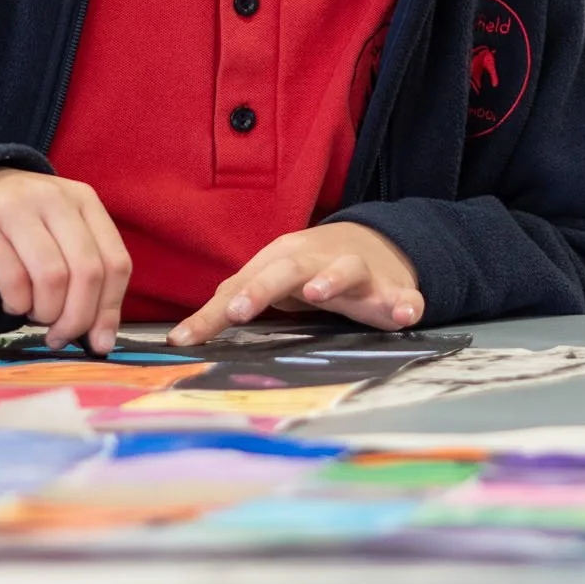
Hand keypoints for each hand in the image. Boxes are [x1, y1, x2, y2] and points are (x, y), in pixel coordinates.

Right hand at [0, 168, 132, 353]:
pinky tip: (13, 304)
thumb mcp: (63, 236)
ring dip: (47, 311)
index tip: (98, 341)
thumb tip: (103, 342)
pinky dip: (17, 304)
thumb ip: (88, 279)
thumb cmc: (24, 224)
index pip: (116, 262)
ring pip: (52, 277)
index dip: (109, 309)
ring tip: (36, 314)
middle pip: (87, 272)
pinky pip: (12, 278)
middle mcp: (54, 199)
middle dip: (77, 318)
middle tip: (60, 336)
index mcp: (85, 200)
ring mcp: (16, 209)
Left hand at [171, 221, 422, 343]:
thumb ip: (227, 306)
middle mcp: (319, 261)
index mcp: (285, 259)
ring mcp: (359, 273)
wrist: (377, 244)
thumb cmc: (308, 270)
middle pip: (289, 267)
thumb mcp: (268, 282)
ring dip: (332, 279)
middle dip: (264, 286)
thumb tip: (179, 339)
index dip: (217, 309)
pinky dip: (405, 302)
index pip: (245, 282)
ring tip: (320, 294)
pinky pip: (404, 295)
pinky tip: (405, 315)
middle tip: (241, 310)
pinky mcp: (394, 290)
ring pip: (347, 269)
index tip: (186, 338)